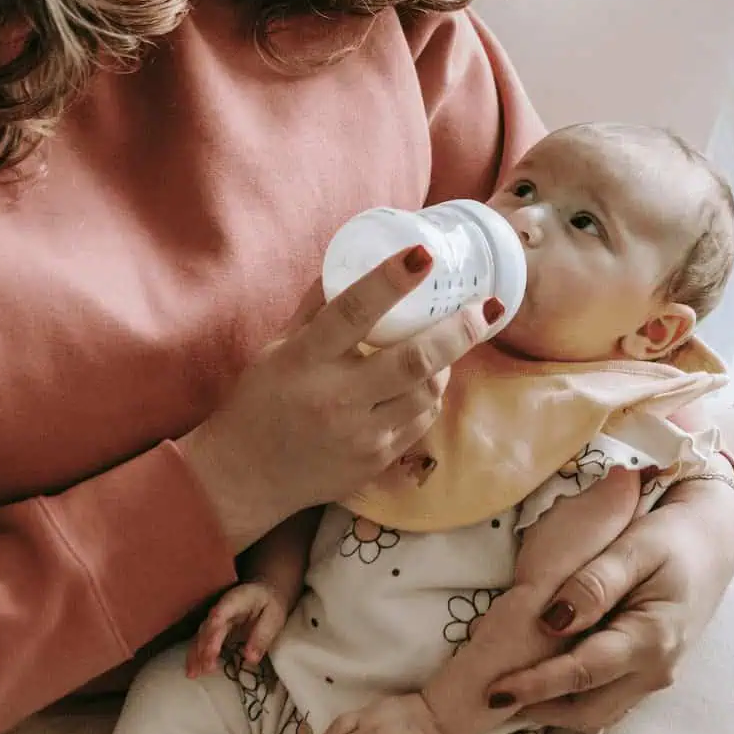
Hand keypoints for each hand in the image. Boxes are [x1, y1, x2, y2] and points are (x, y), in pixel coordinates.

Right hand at [179, 244, 501, 551]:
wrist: (248, 477)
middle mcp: (334, 398)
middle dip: (457, 331)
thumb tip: (354, 258)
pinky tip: (427, 381)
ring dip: (447, 364)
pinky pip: (421, 422)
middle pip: (413, 361)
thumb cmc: (261, 401)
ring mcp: (360, 435)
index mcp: (304, 360)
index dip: (390, 281)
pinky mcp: (376, 461)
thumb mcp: (278, 347)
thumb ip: (317, 307)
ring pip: (427, 393)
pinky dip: (430, 397)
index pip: (352, 312)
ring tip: (451, 342)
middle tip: (485, 308)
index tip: (423, 255)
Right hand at [187, 581, 287, 677]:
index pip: (221, 614)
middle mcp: (220, 609)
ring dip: (196, 655)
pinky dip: (196, 657)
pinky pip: (201, 643)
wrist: (264, 593)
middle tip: (207, 669)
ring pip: (200, 637)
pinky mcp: (212, 630)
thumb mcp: (274, 617)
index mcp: (237, 600)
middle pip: (208, 628)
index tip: (212, 651)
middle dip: (205, 649)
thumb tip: (250, 658)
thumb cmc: (270, 604)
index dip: (214, 631)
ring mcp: (213, 619)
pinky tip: (192, 671)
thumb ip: (263, 636)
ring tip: (193, 674)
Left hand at [484, 464, 733, 730]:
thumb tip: (552, 622)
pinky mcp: (645, 673)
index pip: (584, 673)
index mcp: (653, 639)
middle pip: (586, 710)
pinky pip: (603, 698)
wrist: (712, 540)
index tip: (493, 691)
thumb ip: (595, 583)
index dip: (536, 685)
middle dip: (537, 708)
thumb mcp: (635, 547)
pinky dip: (570, 696)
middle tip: (489, 694)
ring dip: (551, 707)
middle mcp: (655, 671)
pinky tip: (541, 676)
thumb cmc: (673, 537)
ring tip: (508, 689)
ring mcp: (653, 677)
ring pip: (594, 712)